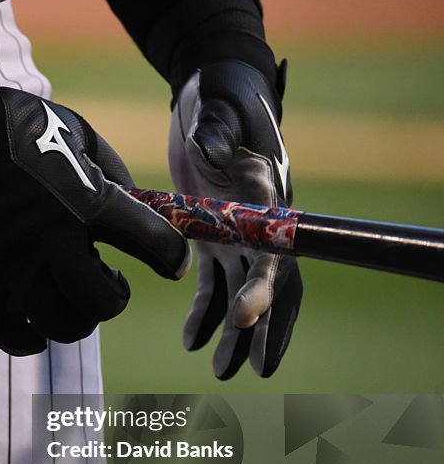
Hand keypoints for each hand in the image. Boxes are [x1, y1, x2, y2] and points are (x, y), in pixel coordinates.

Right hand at [0, 63, 189, 355]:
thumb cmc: (16, 126)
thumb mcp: (78, 132)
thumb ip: (113, 172)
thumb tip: (136, 207)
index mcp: (87, 200)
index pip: (152, 243)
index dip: (172, 257)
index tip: (173, 264)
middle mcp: (52, 238)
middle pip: (102, 303)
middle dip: (114, 298)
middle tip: (110, 282)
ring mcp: (12, 262)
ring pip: (57, 323)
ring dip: (74, 320)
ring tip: (72, 304)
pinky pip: (4, 329)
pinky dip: (25, 341)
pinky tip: (36, 337)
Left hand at [169, 60, 302, 378]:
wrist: (214, 93)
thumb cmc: (219, 97)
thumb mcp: (216, 108)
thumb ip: (214, 131)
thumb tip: (204, 150)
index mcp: (267, 196)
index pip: (272, 250)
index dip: (262, 287)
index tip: (246, 318)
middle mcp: (262, 221)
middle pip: (269, 283)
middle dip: (264, 328)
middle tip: (254, 369)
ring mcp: (239, 231)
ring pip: (242, 291)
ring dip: (234, 332)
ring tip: (220, 370)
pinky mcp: (213, 234)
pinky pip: (213, 282)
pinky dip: (205, 311)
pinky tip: (192, 340)